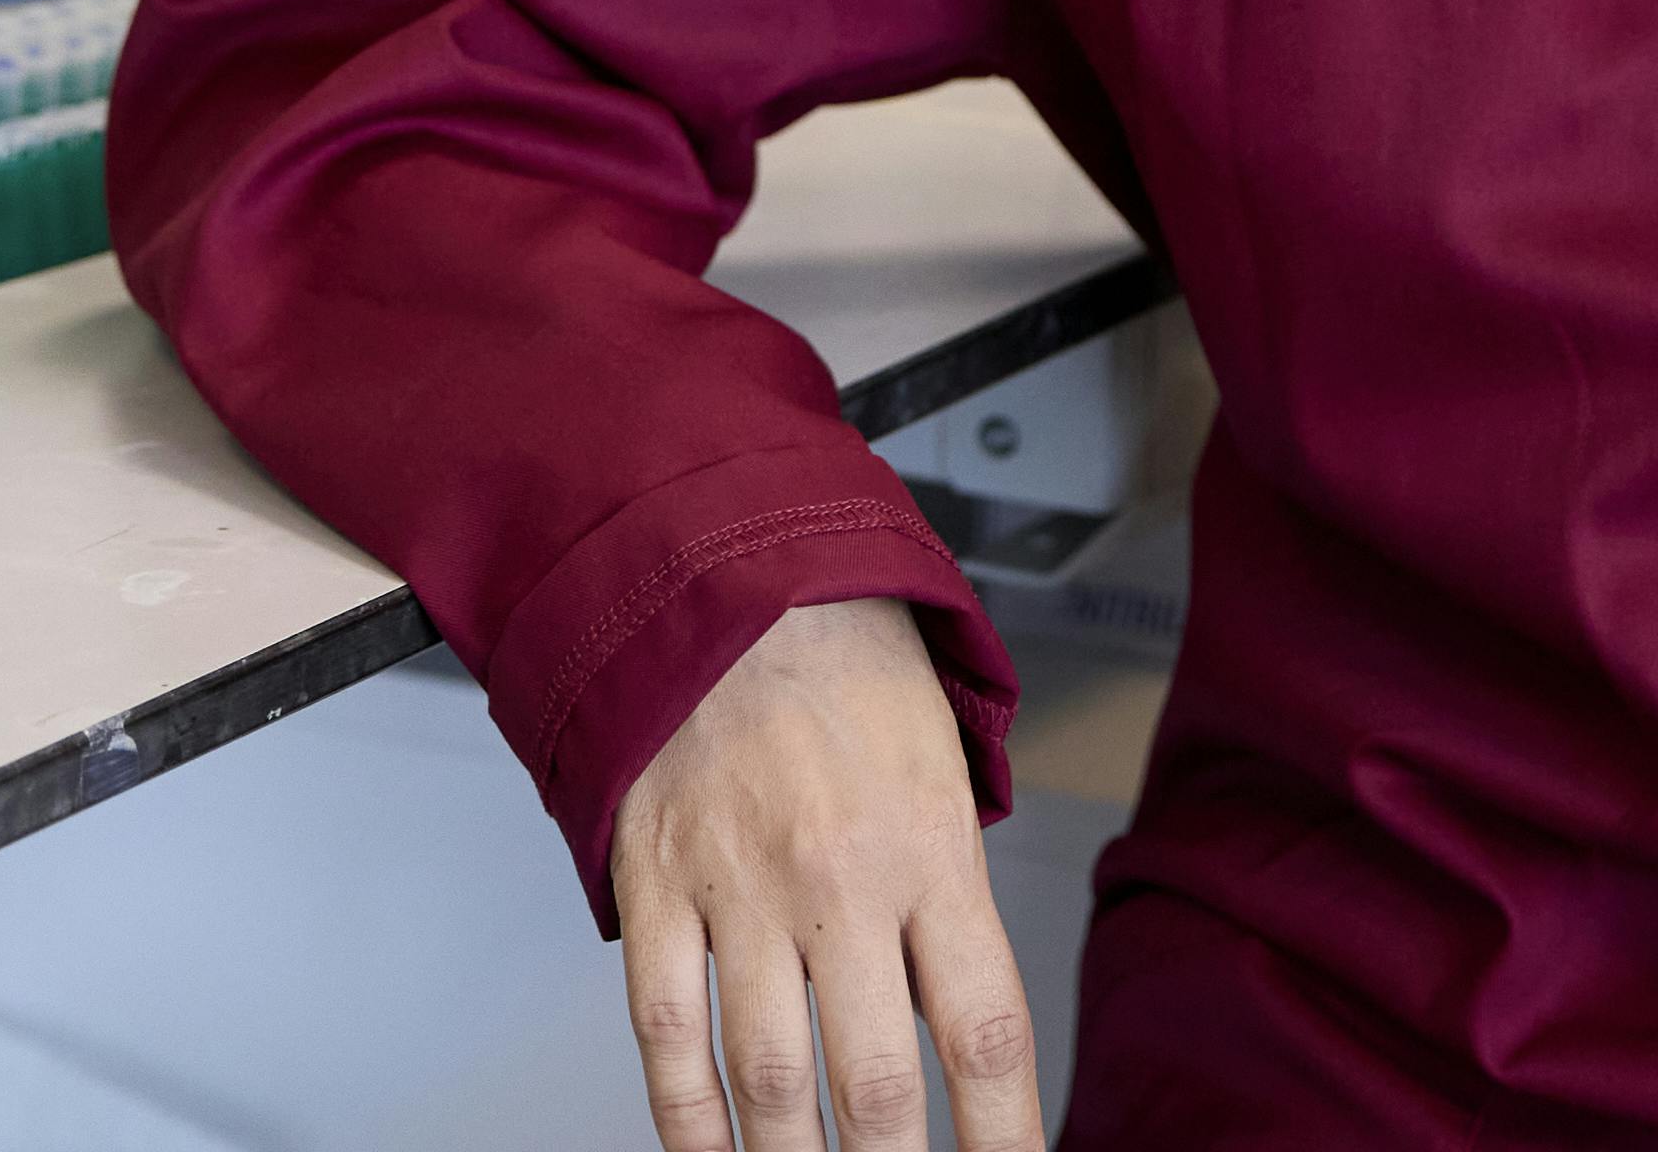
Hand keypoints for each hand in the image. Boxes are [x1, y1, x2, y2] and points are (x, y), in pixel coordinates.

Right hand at [610, 596, 1044, 1150]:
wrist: (720, 563)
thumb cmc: (840, 650)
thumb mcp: (941, 756)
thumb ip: (951, 887)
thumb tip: (952, 1016)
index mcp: (927, 849)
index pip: (985, 1035)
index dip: (1003, 1137)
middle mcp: (838, 883)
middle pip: (876, 1089)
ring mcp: (738, 892)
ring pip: (768, 1084)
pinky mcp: (654, 887)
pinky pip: (665, 1036)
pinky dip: (685, 1121)